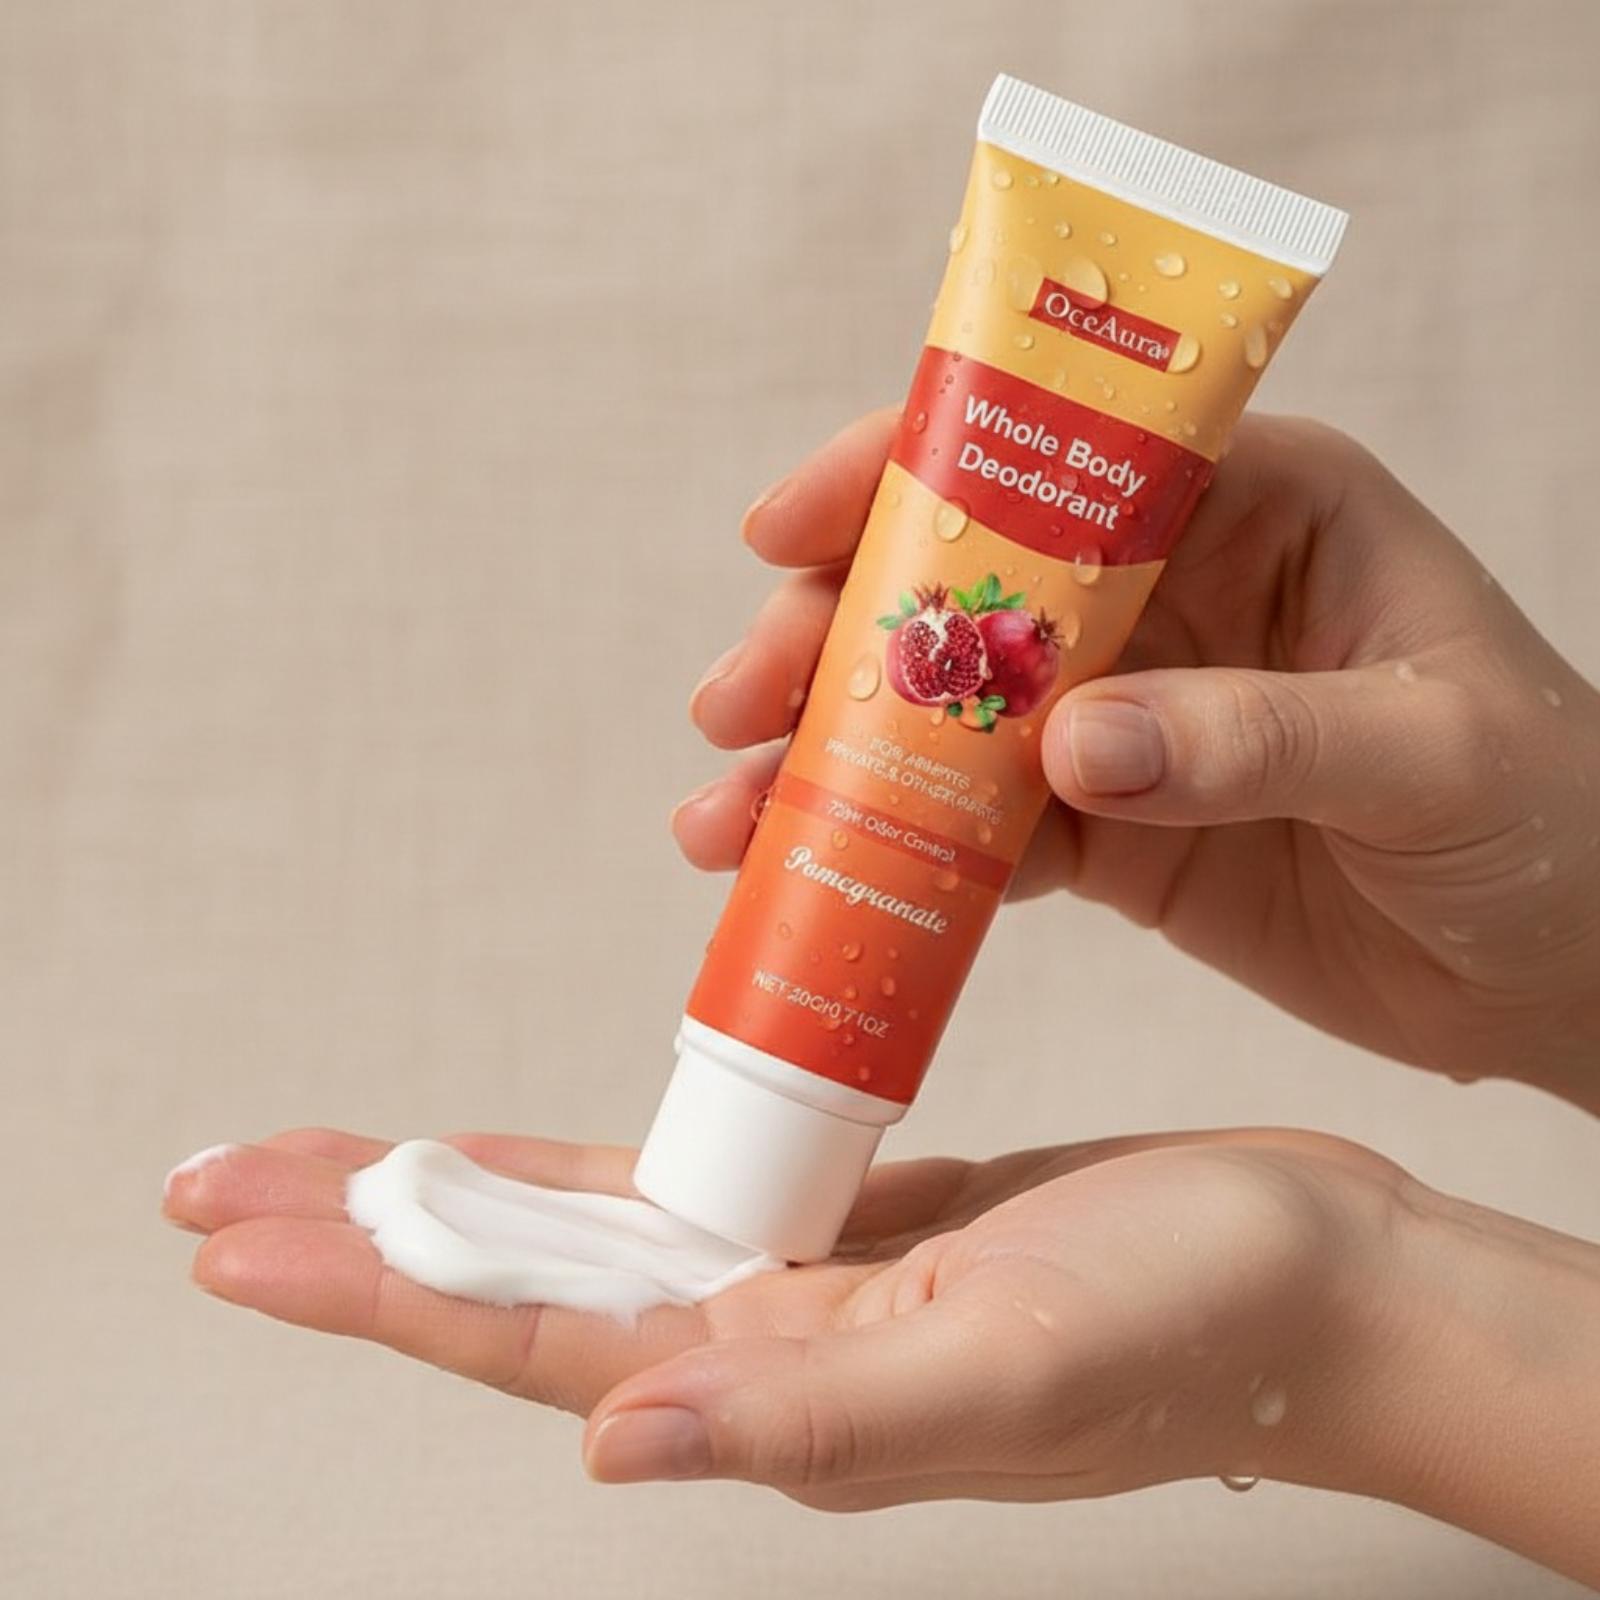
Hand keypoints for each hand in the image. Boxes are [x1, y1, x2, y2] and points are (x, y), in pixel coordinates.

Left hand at [163, 1126, 1599, 1584]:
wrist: (1309, 1278)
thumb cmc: (1195, 1318)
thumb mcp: (1016, 1366)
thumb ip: (819, 1417)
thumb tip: (616, 1444)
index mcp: (784, 1389)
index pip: (533, 1340)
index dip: (380, 1289)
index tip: (235, 1243)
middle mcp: (767, 1349)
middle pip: (522, 1290)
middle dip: (362, 1238)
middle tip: (212, 1186)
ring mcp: (805, 1289)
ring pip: (583, 1242)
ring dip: (452, 1204)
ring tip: (333, 1169)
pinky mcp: (854, 1229)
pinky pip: (683, 1196)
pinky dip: (582, 1176)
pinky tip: (518, 1166)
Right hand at [675, 413, 1599, 1108]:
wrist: (1569, 972)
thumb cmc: (1555, 816)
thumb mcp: (1431, 751)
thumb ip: (1257, 735)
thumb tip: (1073, 746)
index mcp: (1257, 510)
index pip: (1059, 456)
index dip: (911, 474)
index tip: (787, 528)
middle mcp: (1171, 600)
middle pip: (964, 589)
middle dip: (835, 640)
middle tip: (737, 704)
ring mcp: (1129, 720)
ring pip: (948, 719)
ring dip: (833, 761)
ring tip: (729, 820)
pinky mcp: (1112, 830)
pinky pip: (982, 833)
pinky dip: (898, 857)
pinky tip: (818, 878)